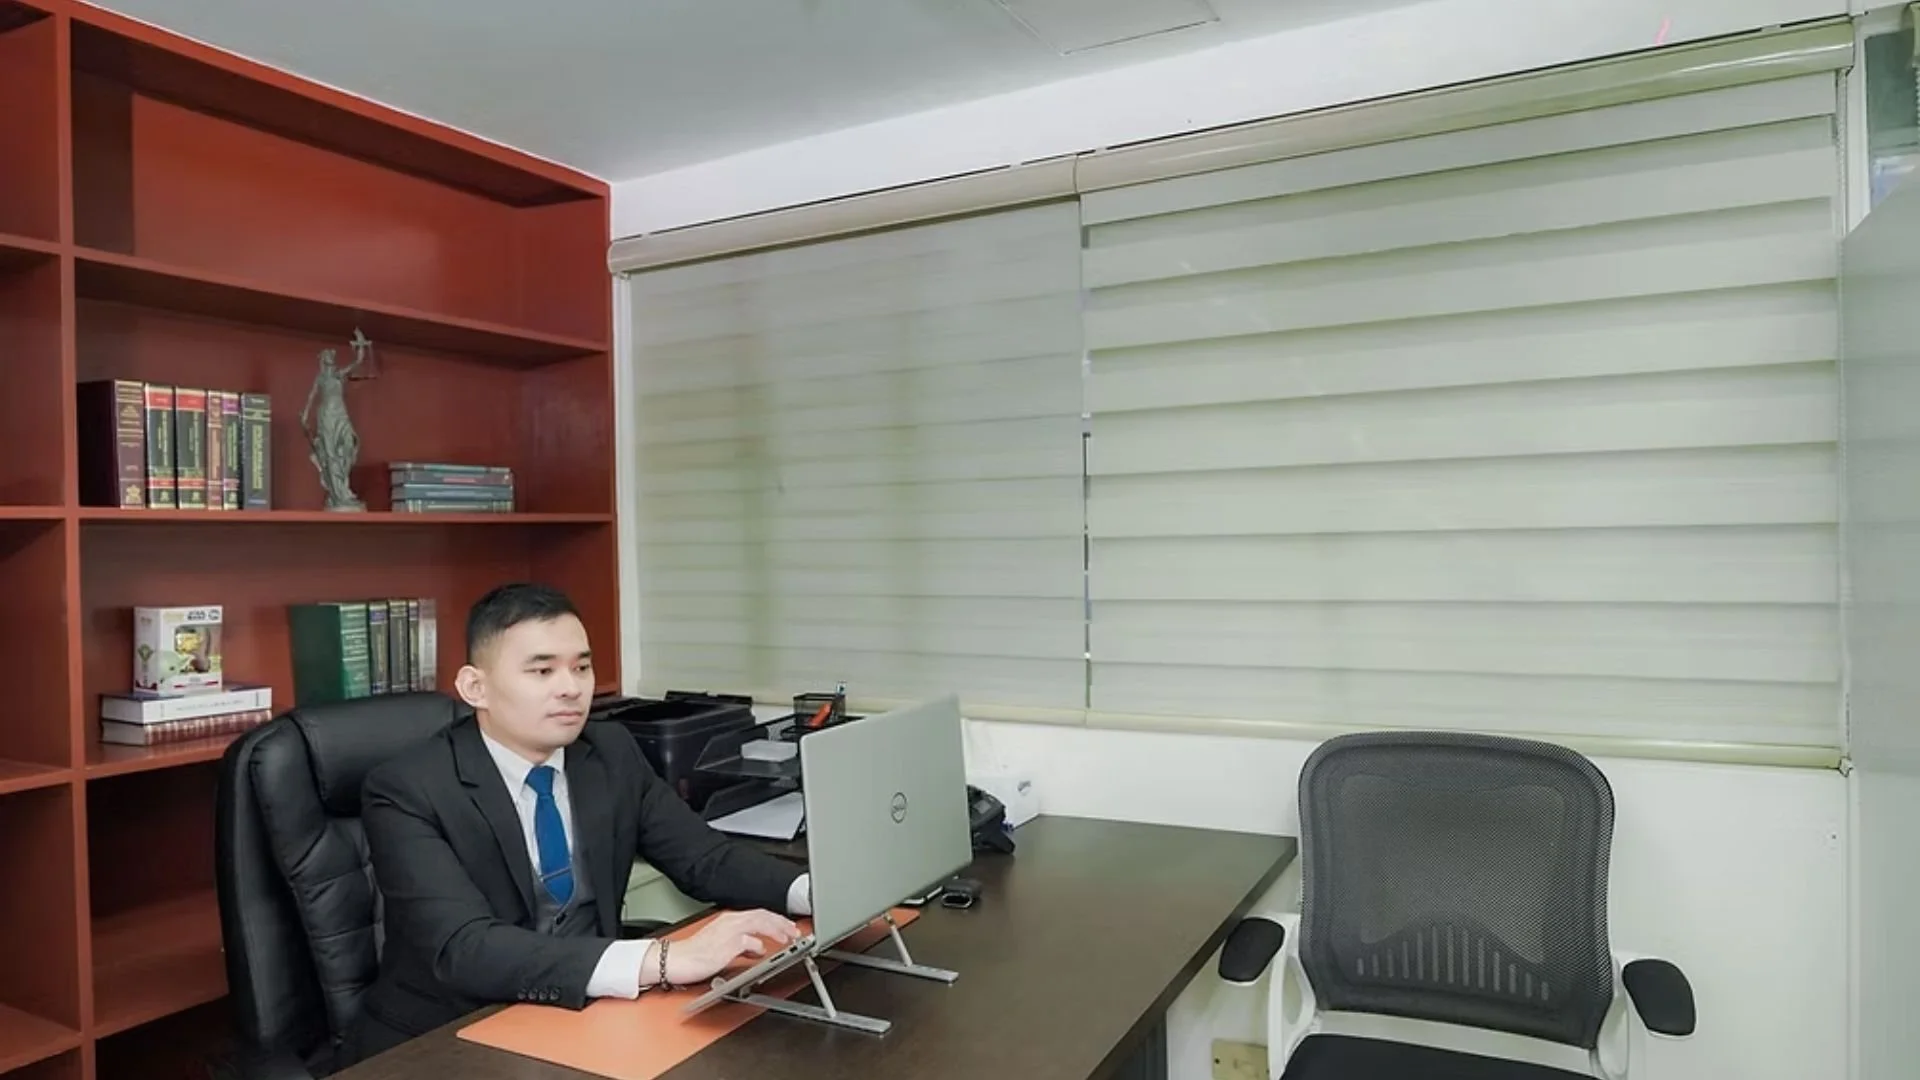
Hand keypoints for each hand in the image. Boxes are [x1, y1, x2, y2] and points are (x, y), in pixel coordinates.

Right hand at [658, 909, 801, 986]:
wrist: (675, 959)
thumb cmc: (695, 954)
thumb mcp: (722, 944)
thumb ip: (742, 944)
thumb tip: (757, 948)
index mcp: (729, 919)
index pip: (759, 914)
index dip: (777, 920)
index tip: (789, 926)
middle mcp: (730, 922)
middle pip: (763, 916)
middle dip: (782, 923)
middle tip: (795, 931)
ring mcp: (729, 932)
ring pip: (759, 923)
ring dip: (776, 930)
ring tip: (787, 938)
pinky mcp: (726, 945)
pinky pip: (748, 942)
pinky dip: (758, 946)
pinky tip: (762, 952)